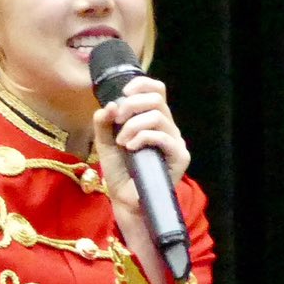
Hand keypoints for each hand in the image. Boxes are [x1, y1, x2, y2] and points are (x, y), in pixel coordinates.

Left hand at [93, 73, 188, 219]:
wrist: (125, 199)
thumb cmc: (119, 170)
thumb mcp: (105, 143)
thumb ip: (104, 123)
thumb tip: (109, 104)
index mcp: (153, 120)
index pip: (157, 91)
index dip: (142, 85)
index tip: (123, 93)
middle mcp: (167, 127)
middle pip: (157, 99)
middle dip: (132, 105)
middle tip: (117, 121)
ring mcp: (175, 142)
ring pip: (158, 117)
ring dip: (133, 126)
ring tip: (121, 142)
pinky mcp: (179, 157)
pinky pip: (164, 137)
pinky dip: (143, 138)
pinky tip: (130, 148)